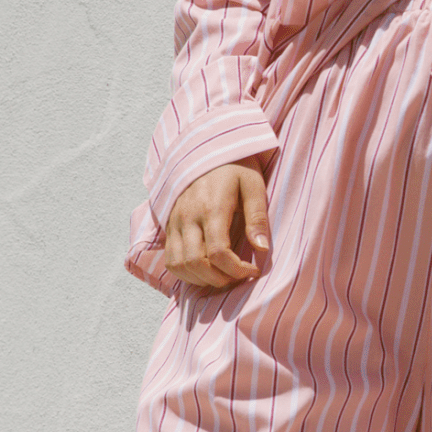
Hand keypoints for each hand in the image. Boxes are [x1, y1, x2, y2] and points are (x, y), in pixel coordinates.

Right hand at [163, 160, 270, 287]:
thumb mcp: (253, 185)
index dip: (236, 270)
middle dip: (219, 279)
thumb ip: (257, 217)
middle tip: (238, 276)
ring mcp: (174, 222)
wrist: (206, 152)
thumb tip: (262, 248)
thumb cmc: (235, 169)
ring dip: (202, 279)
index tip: (253, 270)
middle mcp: (188, 217)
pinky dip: (186, 273)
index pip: (218, 252)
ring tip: (223, 276)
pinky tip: (206, 272)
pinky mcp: (168, 226)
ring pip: (179, 265)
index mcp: (211, 207)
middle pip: (195, 263)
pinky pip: (170, 260)